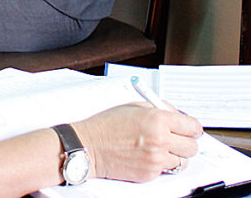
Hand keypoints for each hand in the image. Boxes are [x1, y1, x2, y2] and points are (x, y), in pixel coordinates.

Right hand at [74, 105, 201, 182]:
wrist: (88, 145)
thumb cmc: (106, 125)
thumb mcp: (133, 107)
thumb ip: (159, 109)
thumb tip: (178, 115)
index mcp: (157, 119)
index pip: (193, 127)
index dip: (192, 128)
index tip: (190, 130)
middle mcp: (160, 139)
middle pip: (193, 147)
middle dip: (186, 142)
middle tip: (176, 140)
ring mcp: (156, 159)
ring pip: (183, 161)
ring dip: (174, 155)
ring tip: (159, 149)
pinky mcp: (151, 173)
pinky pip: (167, 170)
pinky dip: (161, 164)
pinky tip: (146, 156)